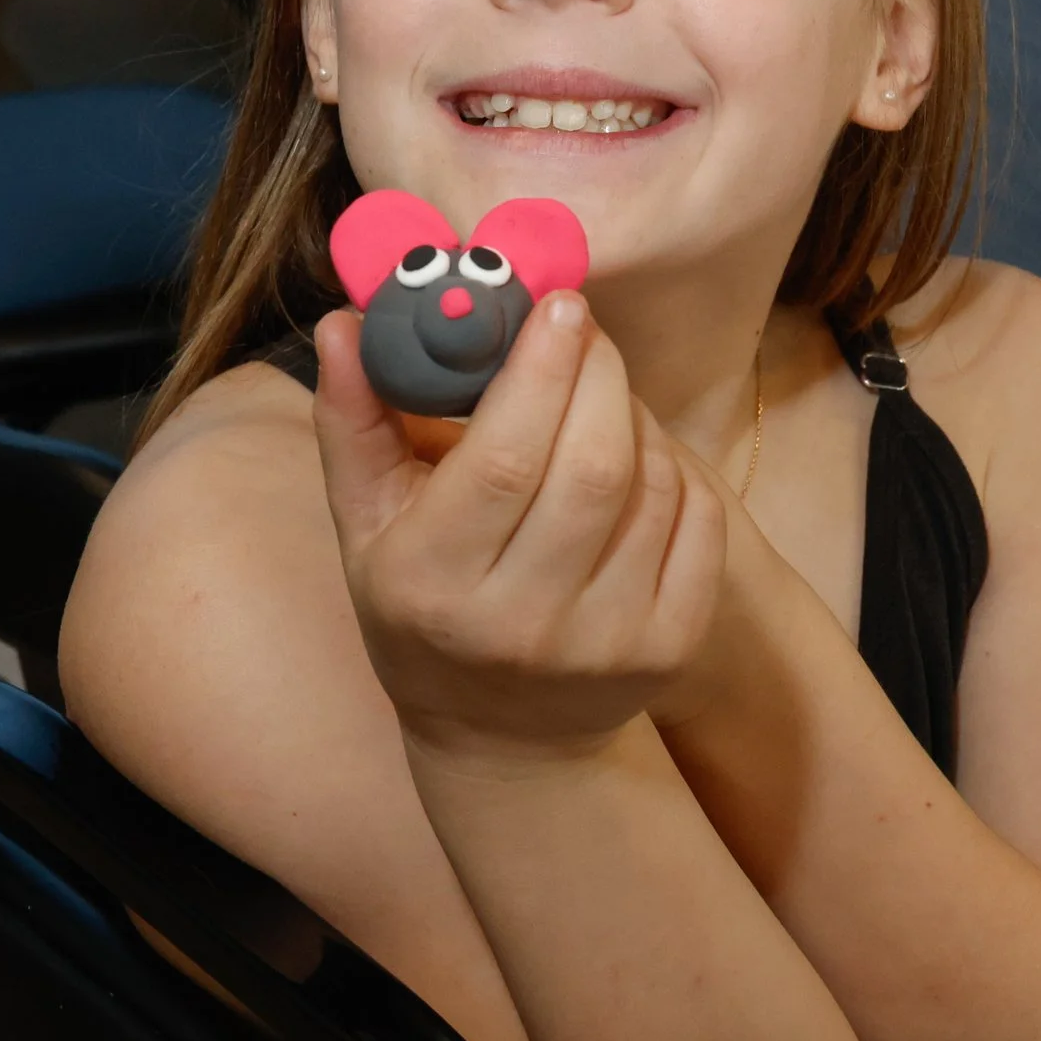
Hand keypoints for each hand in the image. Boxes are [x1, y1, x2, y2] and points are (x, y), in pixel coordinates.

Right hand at [312, 293, 724, 764]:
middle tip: (580, 326)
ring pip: (650, 483)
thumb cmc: (423, 605)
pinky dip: (672, 463)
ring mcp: (604, 644)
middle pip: (591, 467)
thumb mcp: (367, 524)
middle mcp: (520, 625)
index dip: (539, 370)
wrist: (503, 736)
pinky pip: (697, 519)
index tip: (555, 304)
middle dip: (596, 372)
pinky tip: (635, 454)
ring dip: (631, 412)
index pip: (503, 459)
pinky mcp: (669, 649)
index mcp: (431, 584)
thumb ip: (353, 419)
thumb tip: (344, 321)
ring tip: (596, 394)